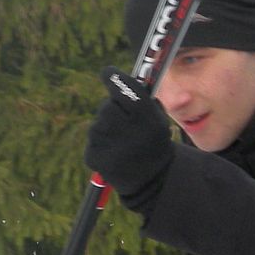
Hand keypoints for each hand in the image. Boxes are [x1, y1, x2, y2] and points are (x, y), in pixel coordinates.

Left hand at [85, 68, 174, 204]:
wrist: (151, 182)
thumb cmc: (154, 144)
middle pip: (108, 105)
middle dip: (115, 110)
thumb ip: (143, 99)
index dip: (114, 77)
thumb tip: (115, 76)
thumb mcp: (160, 121)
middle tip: (128, 125)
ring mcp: (108, 145)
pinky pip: (94, 139)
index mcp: (147, 120)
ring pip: (99, 123)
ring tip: (123, 144)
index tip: (108, 73)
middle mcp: (127, 131)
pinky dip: (102, 143)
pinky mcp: (94, 156)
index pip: (124, 87)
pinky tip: (115, 153)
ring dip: (108, 128)